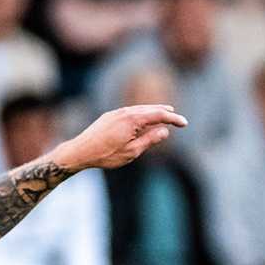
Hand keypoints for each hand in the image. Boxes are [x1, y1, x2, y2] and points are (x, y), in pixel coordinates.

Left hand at [53, 105, 188, 171]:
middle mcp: (125, 112)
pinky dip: (141, 113)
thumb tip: (164, 131)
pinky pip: (129, 111)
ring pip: (139, 109)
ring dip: (153, 111)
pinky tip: (142, 118)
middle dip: (165, 112)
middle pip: (150, 109)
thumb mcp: (132, 151)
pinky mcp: (109, 116)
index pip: (158, 115)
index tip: (184, 123)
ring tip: (163, 112)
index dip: (173, 119)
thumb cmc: (106, 155)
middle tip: (177, 116)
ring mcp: (116, 113)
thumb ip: (149, 140)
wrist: (80, 151)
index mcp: (133, 120)